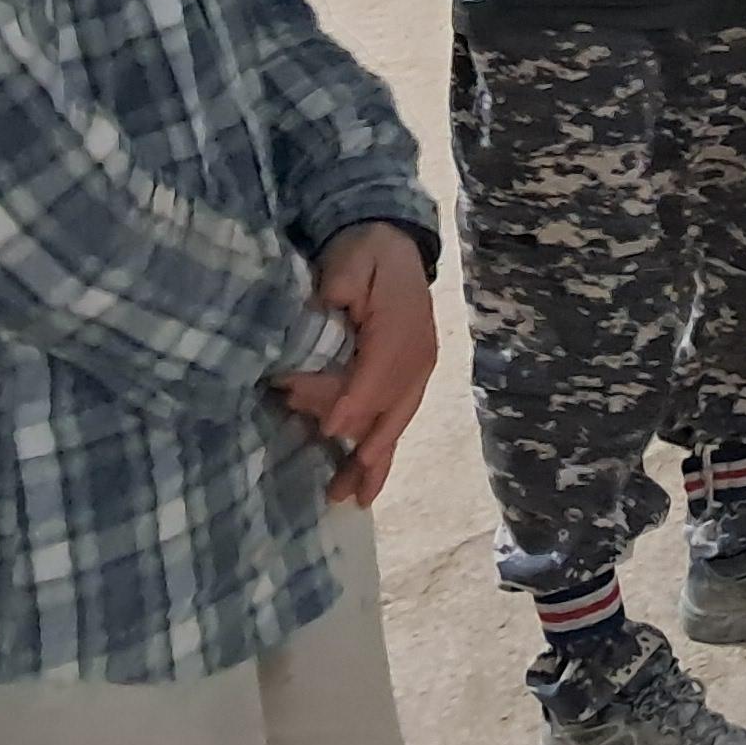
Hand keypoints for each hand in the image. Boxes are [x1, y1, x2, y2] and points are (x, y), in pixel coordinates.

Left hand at [279, 222, 437, 505]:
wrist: (392, 246)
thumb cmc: (366, 254)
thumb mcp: (352, 257)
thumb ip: (342, 282)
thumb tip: (329, 306)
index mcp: (402, 330)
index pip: (377, 375)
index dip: (353, 403)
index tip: (328, 431)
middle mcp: (416, 360)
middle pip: (389, 413)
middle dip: (363, 453)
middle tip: (334, 488)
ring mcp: (416, 374)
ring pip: (394, 426)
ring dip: (372, 464)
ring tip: (348, 498)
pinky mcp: (409, 382)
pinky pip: (395, 423)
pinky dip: (381, 453)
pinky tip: (367, 481)